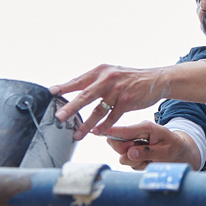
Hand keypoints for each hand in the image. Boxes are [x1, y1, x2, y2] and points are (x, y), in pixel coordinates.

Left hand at [51, 60, 205, 139]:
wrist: (155, 79)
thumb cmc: (129, 79)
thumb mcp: (112, 74)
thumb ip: (95, 81)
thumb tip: (72, 88)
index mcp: (101, 71)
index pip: (79, 80)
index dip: (64, 87)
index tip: (51, 93)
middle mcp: (108, 79)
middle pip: (85, 95)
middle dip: (70, 107)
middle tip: (59, 117)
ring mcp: (118, 90)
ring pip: (98, 110)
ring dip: (86, 124)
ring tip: (76, 134)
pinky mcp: (127, 101)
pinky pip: (113, 117)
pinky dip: (104, 126)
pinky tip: (97, 133)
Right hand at [103, 121, 200, 170]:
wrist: (178, 152)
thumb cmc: (173, 147)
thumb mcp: (166, 151)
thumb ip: (147, 152)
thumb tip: (129, 154)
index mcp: (145, 128)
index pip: (124, 130)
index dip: (110, 132)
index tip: (96, 131)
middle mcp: (136, 134)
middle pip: (118, 145)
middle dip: (127, 153)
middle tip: (142, 155)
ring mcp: (132, 144)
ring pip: (122, 157)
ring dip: (135, 162)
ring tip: (151, 159)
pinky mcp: (131, 154)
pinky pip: (128, 163)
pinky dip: (139, 165)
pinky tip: (149, 161)